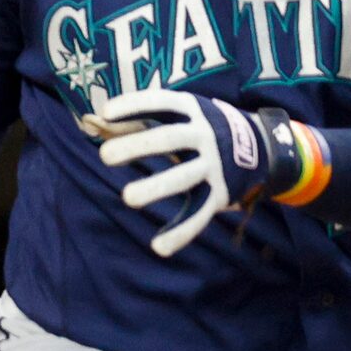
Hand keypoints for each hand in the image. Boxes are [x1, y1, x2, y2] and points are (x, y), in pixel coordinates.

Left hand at [86, 87, 325, 258]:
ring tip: (128, 198)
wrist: (262, 146)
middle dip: (138, 146)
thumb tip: (88, 122)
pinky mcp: (221, 192)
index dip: (134, 106)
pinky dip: (181, 232)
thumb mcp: (175, 117)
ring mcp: (215, 164)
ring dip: (157, 187)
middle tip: (105, 156)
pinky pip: (200, 214)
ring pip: (184, 177)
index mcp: (192, 109)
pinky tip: (158, 247)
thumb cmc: (199, 128)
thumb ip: (133, 122)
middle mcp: (206, 134)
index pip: (161, 102)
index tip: (105, 113)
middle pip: (169, 139)